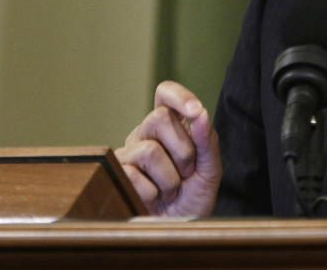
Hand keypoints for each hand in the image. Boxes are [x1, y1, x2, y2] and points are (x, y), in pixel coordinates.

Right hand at [115, 81, 221, 216]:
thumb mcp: (209, 170)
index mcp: (169, 127)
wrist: (178, 232)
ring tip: (171, 190)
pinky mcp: (117, 175)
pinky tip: (154, 199)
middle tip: (187, 172)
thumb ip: (207, 141)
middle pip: (160, 118)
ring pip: (149, 150)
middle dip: (183, 149)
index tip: (196, 110)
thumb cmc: (192, 198)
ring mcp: (129, 153)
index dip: (178, 95)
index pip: (165, 94)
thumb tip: (201, 113)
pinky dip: (154, 193)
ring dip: (170, 177)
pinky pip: (135, 176)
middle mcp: (146, 134)